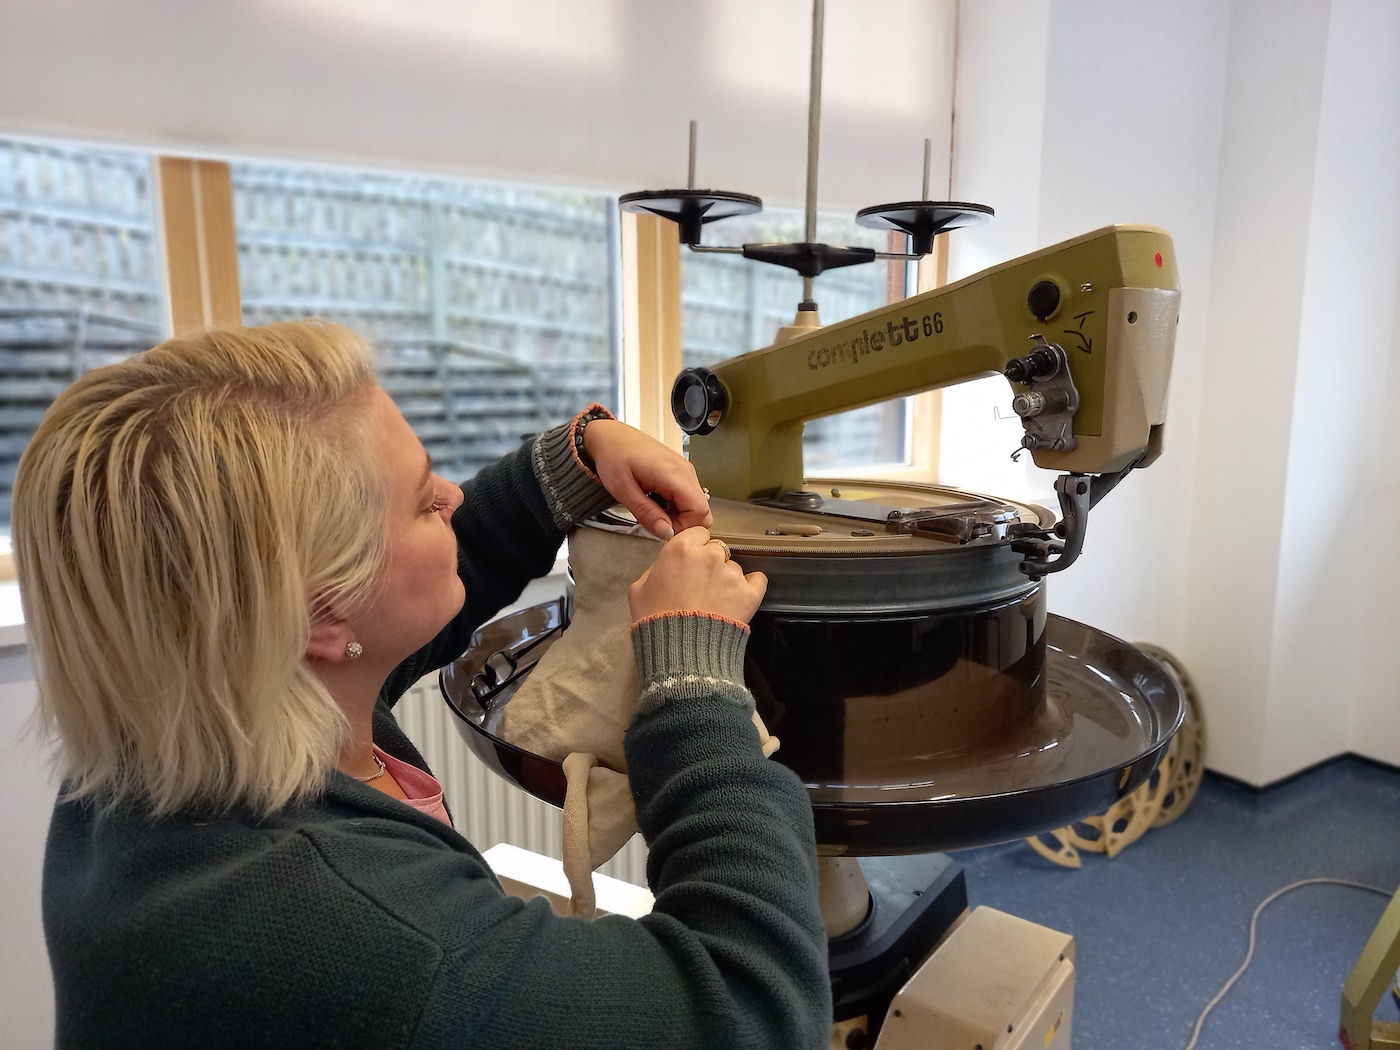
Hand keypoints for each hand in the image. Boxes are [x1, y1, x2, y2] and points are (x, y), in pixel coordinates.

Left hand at [583, 419, 712, 538]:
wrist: (610, 436)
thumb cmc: (613, 456)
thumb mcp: (623, 490)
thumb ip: (647, 513)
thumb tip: (666, 533)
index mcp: (673, 474)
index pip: (699, 511)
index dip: (684, 527)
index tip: (664, 531)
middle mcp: (684, 471)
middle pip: (702, 509)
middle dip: (684, 524)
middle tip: (658, 523)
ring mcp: (684, 470)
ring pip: (696, 504)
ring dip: (679, 515)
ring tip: (654, 511)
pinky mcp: (680, 471)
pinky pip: (688, 496)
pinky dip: (676, 506)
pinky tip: (657, 502)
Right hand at [628, 527, 767, 624]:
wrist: (680, 651)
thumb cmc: (655, 620)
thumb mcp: (638, 590)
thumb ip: (654, 569)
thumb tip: (666, 567)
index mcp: (681, 548)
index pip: (698, 533)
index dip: (694, 547)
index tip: (690, 562)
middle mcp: (710, 555)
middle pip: (717, 549)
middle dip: (710, 563)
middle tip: (700, 585)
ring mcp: (732, 574)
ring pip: (733, 567)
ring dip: (726, 579)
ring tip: (715, 602)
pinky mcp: (749, 593)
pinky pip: (757, 580)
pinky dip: (751, 586)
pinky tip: (740, 596)